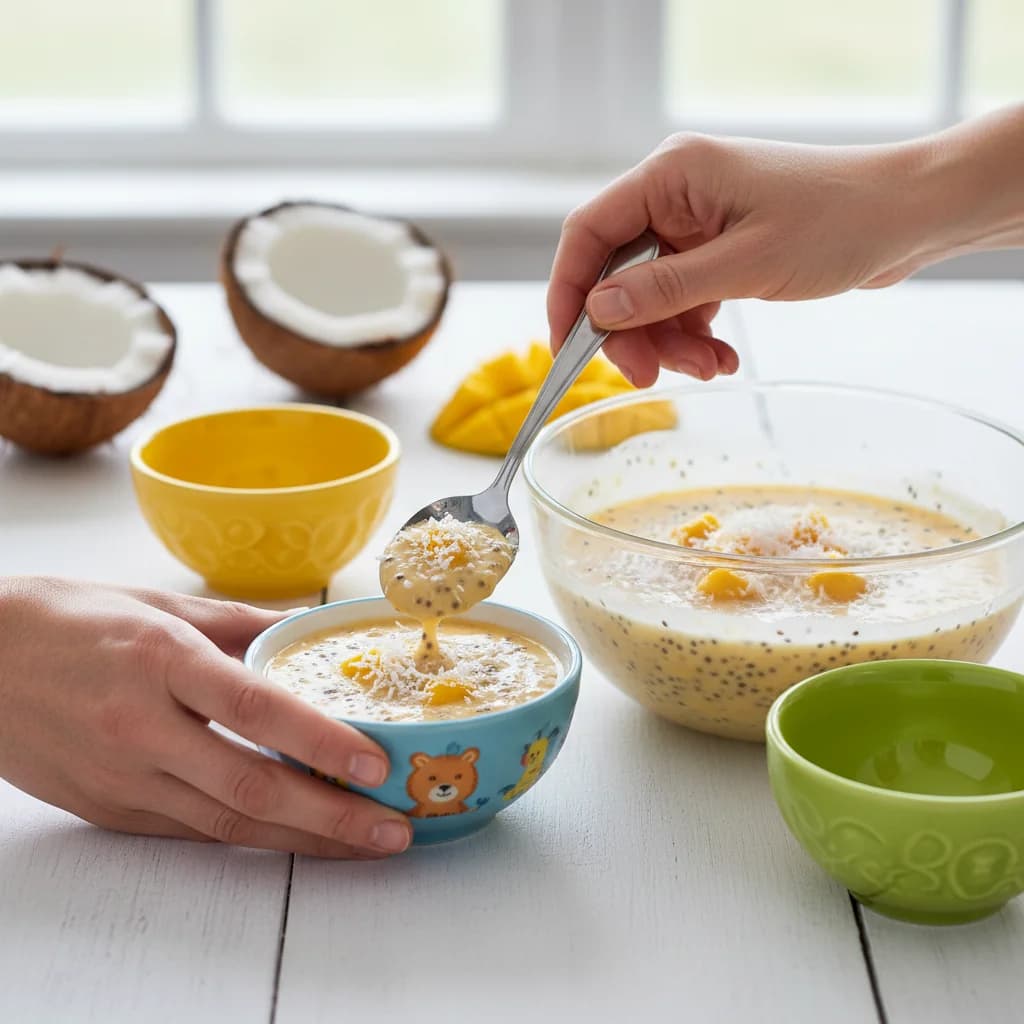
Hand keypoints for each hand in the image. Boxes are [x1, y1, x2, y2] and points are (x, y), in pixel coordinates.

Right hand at [0, 577, 411, 857]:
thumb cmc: (67, 620)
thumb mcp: (157, 604)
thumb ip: (239, 622)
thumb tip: (305, 628)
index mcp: (159, 660)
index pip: (254, 708)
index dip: (320, 741)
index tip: (374, 764)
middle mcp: (141, 725)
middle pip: (248, 785)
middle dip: (330, 817)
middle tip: (392, 829)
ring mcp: (121, 776)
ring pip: (225, 823)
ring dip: (302, 840)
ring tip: (362, 845)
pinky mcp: (108, 809)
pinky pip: (190, 831)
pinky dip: (250, 838)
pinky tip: (296, 838)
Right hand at [548, 133, 940, 386]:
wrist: (907, 217)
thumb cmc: (837, 222)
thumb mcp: (745, 265)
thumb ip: (665, 290)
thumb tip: (597, 310)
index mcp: (671, 175)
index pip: (588, 233)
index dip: (568, 292)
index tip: (567, 348)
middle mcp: (675, 194)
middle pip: (616, 273)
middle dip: (632, 332)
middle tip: (650, 377)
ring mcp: (697, 223)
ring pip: (650, 296)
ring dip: (670, 341)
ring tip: (709, 367)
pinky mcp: (718, 248)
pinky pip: (683, 300)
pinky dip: (695, 334)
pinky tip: (722, 358)